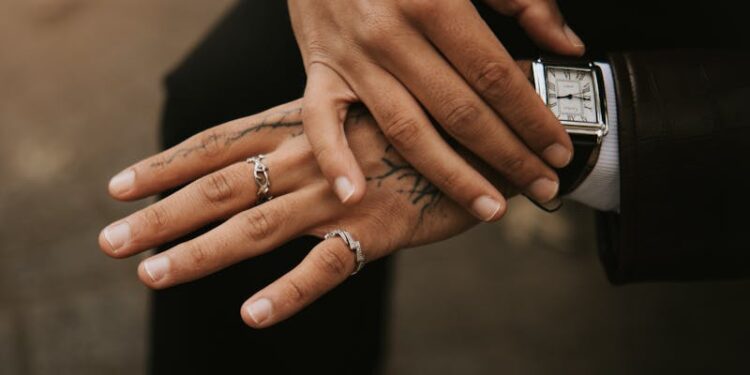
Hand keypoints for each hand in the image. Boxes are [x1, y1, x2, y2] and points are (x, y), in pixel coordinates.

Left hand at [100, 101, 514, 327]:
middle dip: (162, 215)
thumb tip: (265, 162)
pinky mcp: (381, 228)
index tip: (118, 186)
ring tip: (152, 274)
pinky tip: (250, 315)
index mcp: (303, 125)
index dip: (166, 165)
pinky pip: (327, 265)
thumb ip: (308, 141)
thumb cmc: (415, 128)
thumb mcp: (353, 122)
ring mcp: (344, 193)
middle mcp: (313, 156)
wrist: (485, 133)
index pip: (219, 143)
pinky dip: (287, 291)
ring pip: (258, 225)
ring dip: (201, 252)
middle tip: (110, 240)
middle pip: (221, 186)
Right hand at [287, 0, 581, 220]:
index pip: (494, 74)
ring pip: (407, 131)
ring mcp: (352, 58)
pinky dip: (334, 160)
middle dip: (508, 156)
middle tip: (543, 188)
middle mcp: (391, 35)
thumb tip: (566, 45)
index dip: (532, 117)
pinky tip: (355, 198)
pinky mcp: (318, 70)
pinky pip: (321, 122)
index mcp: (434, 1)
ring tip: (490, 209)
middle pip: (459, 112)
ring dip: (452, 176)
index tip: (559, 150)